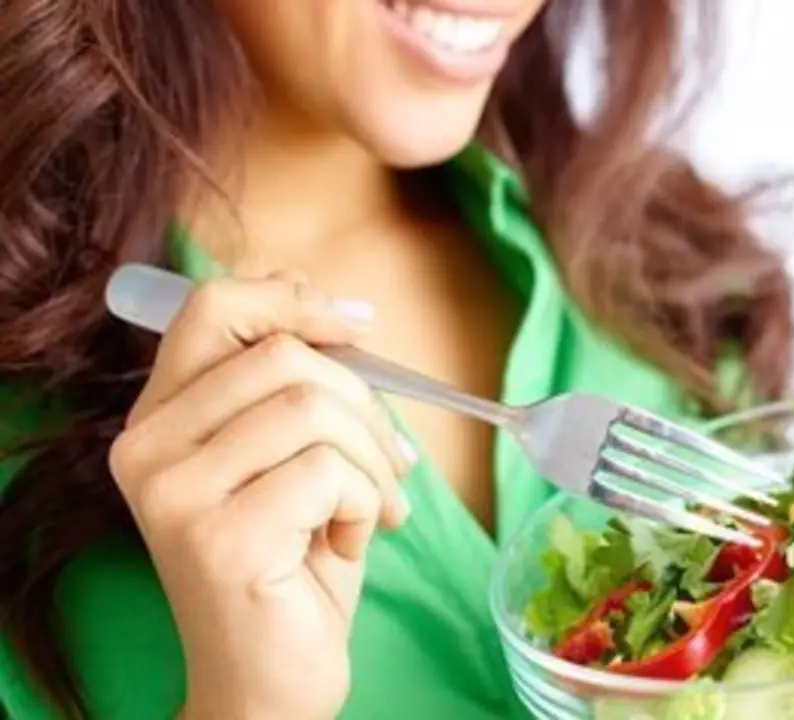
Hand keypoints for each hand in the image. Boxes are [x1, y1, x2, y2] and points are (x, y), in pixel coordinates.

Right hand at [108, 273, 413, 719]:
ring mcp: (175, 493)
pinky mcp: (218, 537)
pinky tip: (351, 543)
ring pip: (311, 407)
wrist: (272, 678)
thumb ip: (295, 387)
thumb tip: (341, 309)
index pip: (213, 308)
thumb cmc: (294, 562)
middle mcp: (147, 449)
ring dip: (372, 459)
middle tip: (390, 462)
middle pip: (281, 355)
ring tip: (374, 509)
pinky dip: (367, 504)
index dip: (293, 299)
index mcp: (160, 418)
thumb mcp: (293, 459)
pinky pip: (329, 472)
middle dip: (364, 402)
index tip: (356, 325)